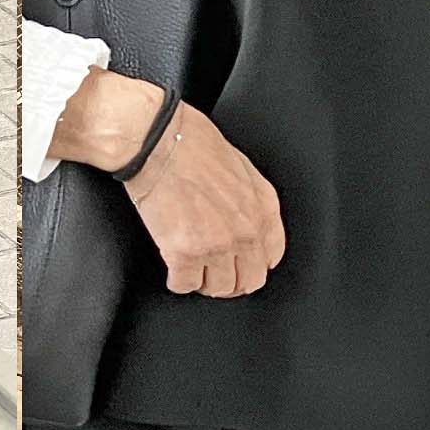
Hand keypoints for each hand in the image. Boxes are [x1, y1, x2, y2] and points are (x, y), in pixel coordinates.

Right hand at [109, 99, 285, 301]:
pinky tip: (173, 267)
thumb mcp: (240, 167)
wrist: (159, 141)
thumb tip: (244, 221)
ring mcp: (217, 245)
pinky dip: (177, 280)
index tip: (239, 263)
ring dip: (204, 281)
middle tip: (214, 272)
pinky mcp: (185, 254)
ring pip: (218, 288)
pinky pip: (185, 285)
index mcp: (262, 207)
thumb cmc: (192, 143)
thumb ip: (250, 199)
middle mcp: (245, 231)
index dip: (252, 264)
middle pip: (248, 280)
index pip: (271, 257)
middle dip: (231, 279)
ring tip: (192, 268)